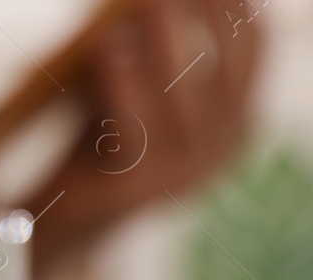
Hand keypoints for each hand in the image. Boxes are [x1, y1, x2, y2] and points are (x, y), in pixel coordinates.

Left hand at [28, 0, 261, 279]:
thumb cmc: (104, 144)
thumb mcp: (140, 92)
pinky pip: (131, 127)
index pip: (252, 59)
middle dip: (211, 19)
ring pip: (180, 98)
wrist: (67, 217)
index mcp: (233, 125)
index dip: (241, 16)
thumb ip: (155, 52)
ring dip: (163, 42)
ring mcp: (180, 173)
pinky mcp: (136, 186)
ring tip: (148, 0)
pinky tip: (108, 46)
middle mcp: (218, 150)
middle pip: (226, 75)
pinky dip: (120, 83)